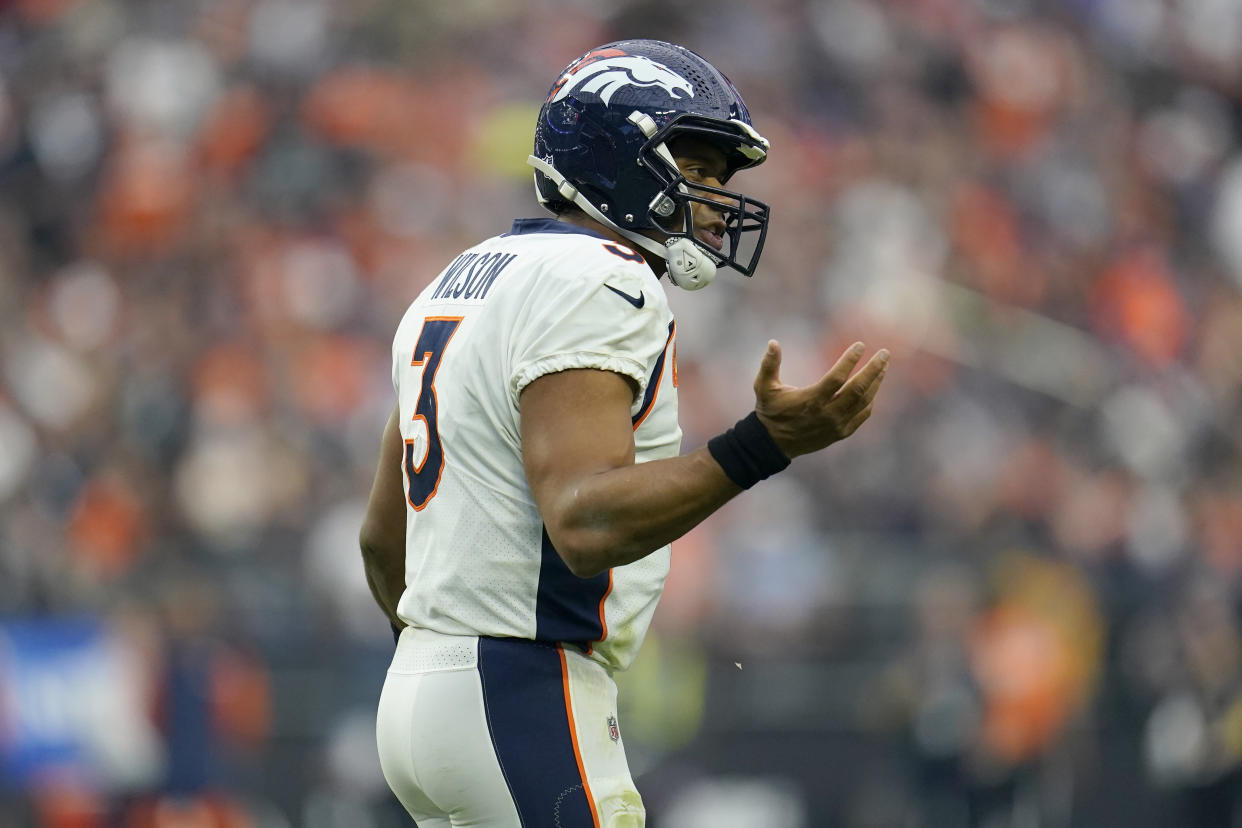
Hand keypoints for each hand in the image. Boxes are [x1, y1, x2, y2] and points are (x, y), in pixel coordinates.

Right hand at [753, 340, 888, 458]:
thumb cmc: (770, 411)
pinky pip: (862, 415)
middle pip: (858, 389)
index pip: (837, 377)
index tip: (861, 345)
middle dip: (874, 369)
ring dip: (876, 383)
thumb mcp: (764, 387)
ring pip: (864, 402)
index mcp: (811, 400)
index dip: (850, 360)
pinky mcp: (841, 433)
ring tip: (884, 366)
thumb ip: (769, 364)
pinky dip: (870, 400)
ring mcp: (836, 425)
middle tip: (885, 353)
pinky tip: (874, 387)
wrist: (773, 444)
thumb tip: (773, 342)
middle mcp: (827, 414)